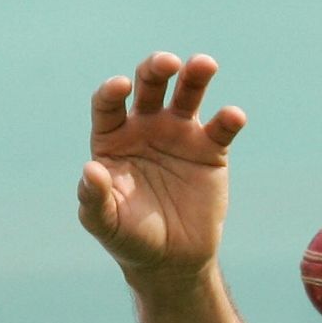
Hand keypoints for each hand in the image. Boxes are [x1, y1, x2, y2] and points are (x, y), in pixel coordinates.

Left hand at [77, 52, 245, 285]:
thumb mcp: (105, 222)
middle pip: (150, 85)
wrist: (170, 259)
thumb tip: (90, 169)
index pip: (108, 104)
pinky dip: (229, 118)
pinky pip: (221, 127)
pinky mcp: (211, 149)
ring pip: (188, 93)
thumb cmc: (128, 236)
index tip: (121, 86)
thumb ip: (93, 197)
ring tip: (204, 64)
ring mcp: (179, 134)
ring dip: (196, 75)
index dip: (112, 91)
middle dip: (156, 68)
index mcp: (113, 139)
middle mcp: (145, 128)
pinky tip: (231, 117)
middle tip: (167, 63)